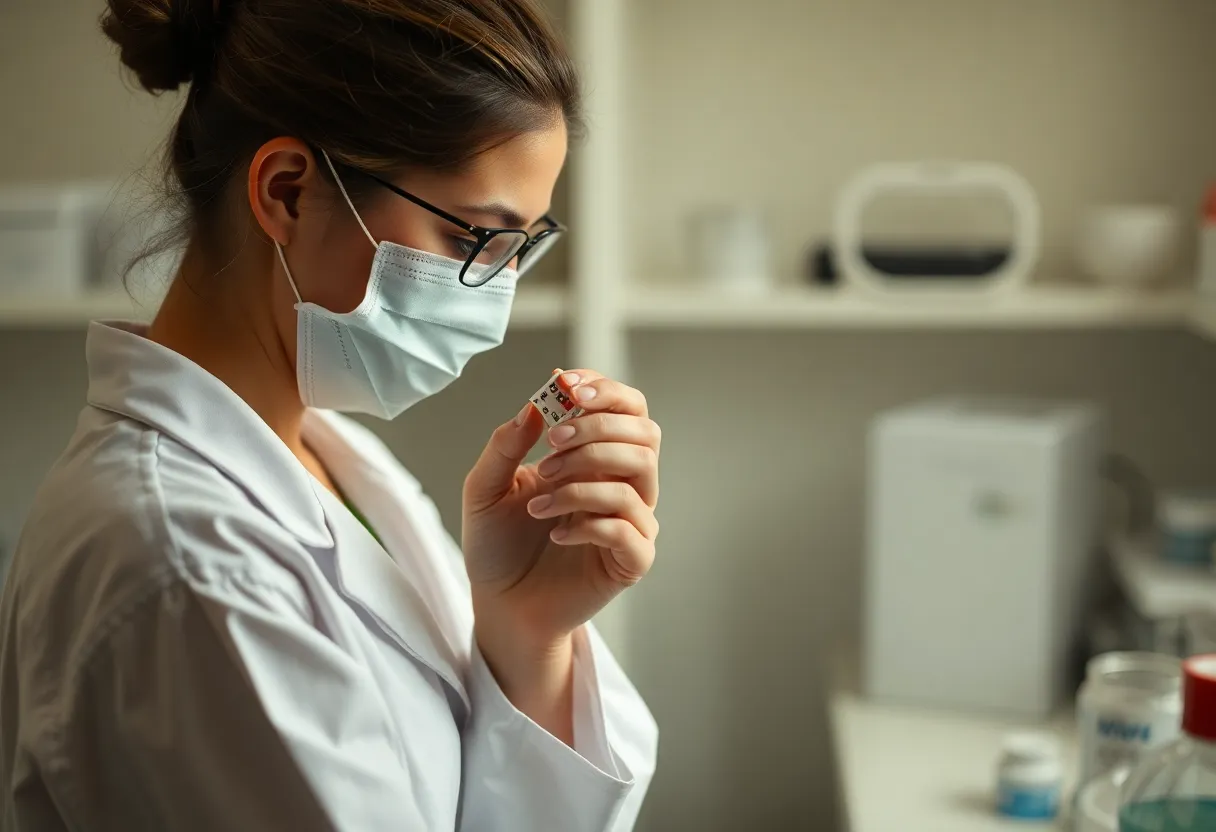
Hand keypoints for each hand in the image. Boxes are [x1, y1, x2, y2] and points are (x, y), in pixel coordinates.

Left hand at [462, 370, 660, 648]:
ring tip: (538, 501)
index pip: (626, 407)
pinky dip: (588, 524)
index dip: (604, 390)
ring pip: (639, 476)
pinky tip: (554, 534)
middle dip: (597, 429)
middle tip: (551, 444)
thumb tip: (533, 406)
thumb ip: (504, 446)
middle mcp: (622, 483)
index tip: (565, 384)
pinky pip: (628, 528)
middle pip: (645, 433)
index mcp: (596, 457)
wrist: (499, 604)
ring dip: (584, 478)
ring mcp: (631, 521)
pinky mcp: (631, 560)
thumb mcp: (485, 488)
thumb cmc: (498, 544)